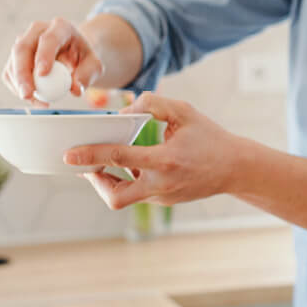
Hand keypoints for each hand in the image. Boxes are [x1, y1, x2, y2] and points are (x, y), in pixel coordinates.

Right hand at [2, 17, 100, 104]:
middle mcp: (37, 31)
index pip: (48, 39)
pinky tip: (33, 98)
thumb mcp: (94, 65)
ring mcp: (24, 42)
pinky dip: (17, 88)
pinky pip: (10, 73)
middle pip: (22, 48)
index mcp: (60, 27)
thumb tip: (75, 89)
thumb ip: (88, 75)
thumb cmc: (84, 58)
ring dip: (19, 85)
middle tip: (28, 94)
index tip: (43, 74)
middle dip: (22, 73)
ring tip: (38, 101)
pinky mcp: (15, 57)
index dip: (43, 56)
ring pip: (13, 63)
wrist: (74, 54)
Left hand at [63, 93, 243, 206]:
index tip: (69, 155)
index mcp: (166, 159)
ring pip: (124, 197)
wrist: (236, 168)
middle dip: (95, 182)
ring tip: (103, 164)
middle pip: (115, 196)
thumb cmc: (210, 137)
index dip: (91, 155)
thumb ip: (153, 104)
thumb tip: (125, 111)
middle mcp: (162, 183)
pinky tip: (131, 166)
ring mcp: (163, 197)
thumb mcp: (185, 112)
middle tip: (84, 166)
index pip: (119, 158)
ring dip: (109, 181)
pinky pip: (138, 193)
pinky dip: (128, 180)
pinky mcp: (165, 202)